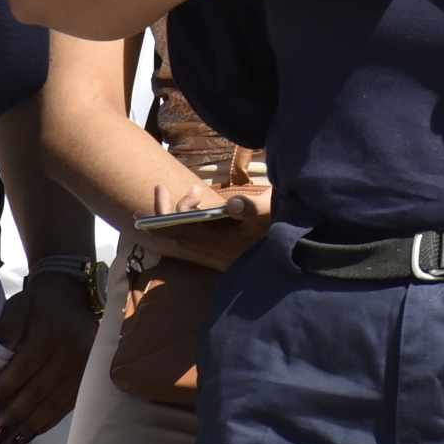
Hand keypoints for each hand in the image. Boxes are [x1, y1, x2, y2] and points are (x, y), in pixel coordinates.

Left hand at [0, 270, 96, 443]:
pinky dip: (45, 424)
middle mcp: (71, 353)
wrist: (72, 299)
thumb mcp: (20, 304)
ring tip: (8, 443)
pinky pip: (63, 407)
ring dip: (28, 426)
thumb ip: (9, 325)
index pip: (24, 367)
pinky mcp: (84, 380)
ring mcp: (81, 369)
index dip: (4, 390)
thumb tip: (2, 349)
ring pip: (52, 404)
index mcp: (51, 333)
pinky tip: (27, 435)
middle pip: (39, 391)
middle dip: (14, 415)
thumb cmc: (39, 305)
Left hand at [138, 181, 272, 272]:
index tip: (150, 201)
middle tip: (160, 189)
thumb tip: (231, 203)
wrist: (293, 254)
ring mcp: (215, 252)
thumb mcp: (267, 215)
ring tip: (191, 191)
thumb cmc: (279, 230)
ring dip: (178, 215)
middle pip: (177, 235)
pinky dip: (188, 222)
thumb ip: (249, 209)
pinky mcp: (220, 251)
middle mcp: (211, 252)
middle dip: (163, 213)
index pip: (180, 232)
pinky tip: (195, 209)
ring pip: (185, 236)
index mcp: (217, 245)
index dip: (161, 219)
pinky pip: (194, 237)